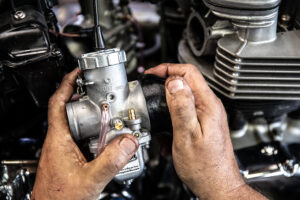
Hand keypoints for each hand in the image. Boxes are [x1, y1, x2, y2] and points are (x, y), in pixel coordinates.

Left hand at [31, 68, 138, 199]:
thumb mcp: (90, 180)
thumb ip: (111, 161)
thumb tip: (129, 141)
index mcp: (59, 140)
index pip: (59, 102)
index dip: (68, 83)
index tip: (80, 72)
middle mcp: (59, 141)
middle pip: (71, 110)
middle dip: (86, 98)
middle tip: (102, 93)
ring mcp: (64, 149)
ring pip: (79, 124)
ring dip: (94, 117)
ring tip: (109, 115)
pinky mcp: (69, 157)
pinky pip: (83, 138)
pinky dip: (95, 134)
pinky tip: (107, 141)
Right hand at [145, 64, 265, 198]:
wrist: (216, 184)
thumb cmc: (204, 167)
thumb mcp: (187, 135)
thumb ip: (181, 106)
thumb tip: (173, 82)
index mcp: (208, 105)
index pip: (188, 72)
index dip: (167, 69)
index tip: (152, 74)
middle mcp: (210, 106)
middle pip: (186, 82)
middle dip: (165, 82)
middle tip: (150, 88)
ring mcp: (207, 114)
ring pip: (184, 96)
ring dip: (167, 101)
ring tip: (155, 110)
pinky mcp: (204, 123)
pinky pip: (185, 111)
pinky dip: (172, 115)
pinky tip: (166, 129)